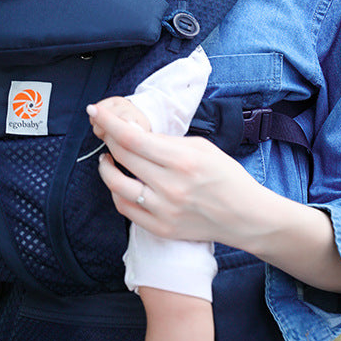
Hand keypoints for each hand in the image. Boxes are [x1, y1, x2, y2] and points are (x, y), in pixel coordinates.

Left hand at [87, 101, 256, 244]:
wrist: (246, 216)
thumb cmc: (226, 176)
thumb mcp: (202, 147)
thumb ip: (166, 140)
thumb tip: (133, 133)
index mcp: (182, 160)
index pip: (132, 138)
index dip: (108, 123)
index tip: (94, 112)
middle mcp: (170, 186)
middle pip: (122, 157)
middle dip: (107, 138)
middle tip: (105, 130)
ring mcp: (163, 210)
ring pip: (116, 185)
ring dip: (106, 167)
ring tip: (109, 157)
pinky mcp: (161, 228)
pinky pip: (125, 208)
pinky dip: (116, 191)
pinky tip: (121, 180)